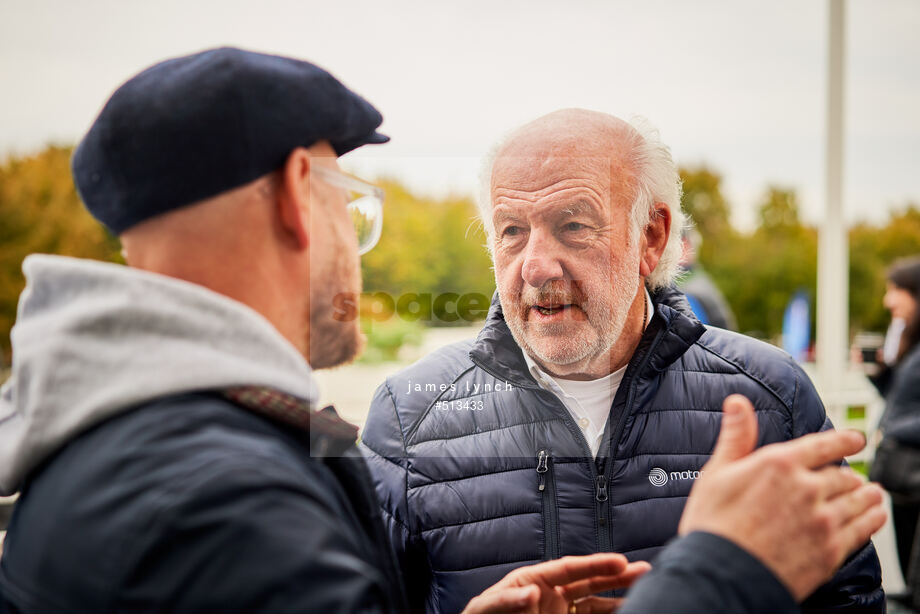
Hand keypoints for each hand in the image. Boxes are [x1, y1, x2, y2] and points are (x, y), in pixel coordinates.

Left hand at [461, 553, 650, 613]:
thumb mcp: (488, 607)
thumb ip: (508, 600)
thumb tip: (531, 592)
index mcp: (534, 579)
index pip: (570, 568)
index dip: (595, 564)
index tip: (619, 562)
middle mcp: (552, 594)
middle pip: (589, 582)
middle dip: (616, 576)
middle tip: (643, 570)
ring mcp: (560, 612)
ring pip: (596, 603)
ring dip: (618, 598)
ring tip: (645, 593)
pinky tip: (625, 610)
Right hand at [678, 394, 886, 600]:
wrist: (720, 574)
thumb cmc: (712, 525)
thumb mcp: (717, 473)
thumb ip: (736, 436)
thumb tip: (737, 403)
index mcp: (779, 465)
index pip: (824, 445)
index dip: (845, 440)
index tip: (856, 439)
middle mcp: (806, 488)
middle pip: (842, 476)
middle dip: (849, 475)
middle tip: (852, 477)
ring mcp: (822, 520)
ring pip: (858, 500)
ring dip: (867, 494)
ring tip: (872, 494)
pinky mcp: (831, 550)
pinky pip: (862, 529)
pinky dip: (872, 519)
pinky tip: (875, 515)